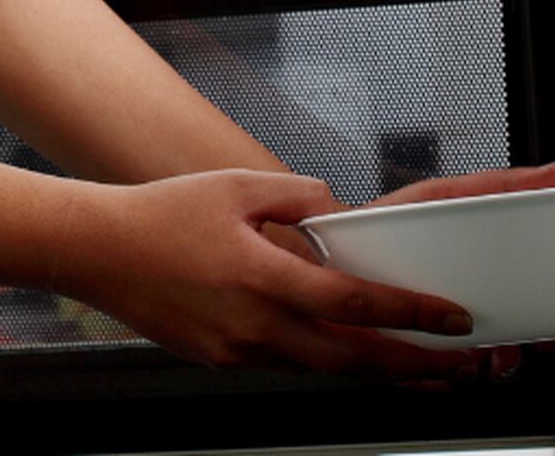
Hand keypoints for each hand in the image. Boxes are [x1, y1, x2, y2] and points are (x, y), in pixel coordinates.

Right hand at [56, 169, 488, 381]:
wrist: (99, 250)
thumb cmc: (161, 214)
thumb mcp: (235, 186)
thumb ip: (298, 195)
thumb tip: (340, 212)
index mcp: (261, 276)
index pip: (354, 304)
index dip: (411, 315)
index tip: (451, 318)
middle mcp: (254, 324)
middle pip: (351, 359)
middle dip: (411, 366)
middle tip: (455, 366)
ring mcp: (237, 350)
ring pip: (320, 368)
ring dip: (370, 367)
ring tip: (411, 360)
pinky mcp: (222, 359)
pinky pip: (284, 363)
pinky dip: (318, 356)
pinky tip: (335, 342)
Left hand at [362, 159, 554, 377]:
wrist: (324, 254)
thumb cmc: (386, 227)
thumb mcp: (444, 198)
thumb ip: (500, 186)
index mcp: (490, 277)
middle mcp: (478, 313)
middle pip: (544, 340)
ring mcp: (452, 341)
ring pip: (504, 365)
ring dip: (516, 361)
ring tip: (513, 347)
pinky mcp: (420, 362)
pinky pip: (453, 379)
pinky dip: (464, 373)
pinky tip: (469, 358)